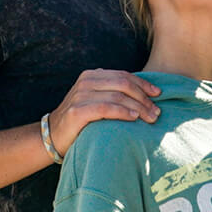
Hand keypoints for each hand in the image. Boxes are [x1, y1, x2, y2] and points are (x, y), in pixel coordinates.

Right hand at [46, 69, 160, 155]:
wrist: (53, 135)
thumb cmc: (81, 120)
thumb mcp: (96, 100)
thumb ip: (113, 93)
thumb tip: (146, 95)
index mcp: (92, 75)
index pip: (124, 75)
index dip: (143, 84)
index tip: (158, 94)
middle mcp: (86, 81)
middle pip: (123, 84)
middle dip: (144, 97)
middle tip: (157, 112)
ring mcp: (80, 95)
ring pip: (117, 96)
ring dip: (138, 107)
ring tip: (150, 118)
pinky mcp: (77, 111)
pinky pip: (106, 108)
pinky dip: (122, 112)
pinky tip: (134, 118)